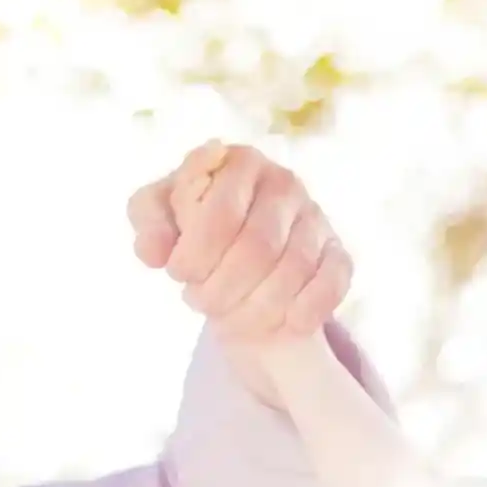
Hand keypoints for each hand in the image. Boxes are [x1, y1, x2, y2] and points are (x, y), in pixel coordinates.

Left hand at [127, 142, 351, 340]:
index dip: (196, 255)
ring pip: (294, 270)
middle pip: (258, 247)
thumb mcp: (158, 212)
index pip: (221, 213)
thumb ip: (148, 223)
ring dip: (257, 307)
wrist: (236, 244)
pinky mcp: (337, 251)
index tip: (179, 275)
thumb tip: (155, 251)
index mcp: (238, 162)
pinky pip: (332, 283)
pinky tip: (284, 324)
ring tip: (230, 318)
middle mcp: (283, 182)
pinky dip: (308, 309)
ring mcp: (315, 217)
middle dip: (223, 288)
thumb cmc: (193, 222)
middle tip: (201, 303)